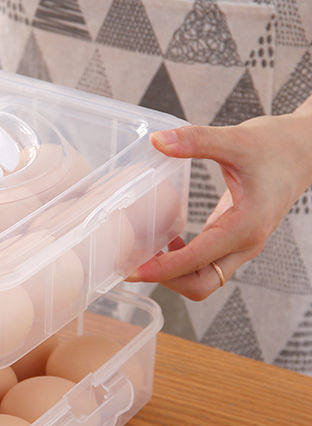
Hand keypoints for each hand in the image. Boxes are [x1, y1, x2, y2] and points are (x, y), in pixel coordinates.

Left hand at [128, 101, 311, 300]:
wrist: (305, 150)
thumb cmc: (275, 145)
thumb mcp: (236, 139)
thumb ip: (196, 140)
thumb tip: (158, 141)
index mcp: (246, 226)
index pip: (197, 261)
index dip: (161, 269)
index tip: (131, 269)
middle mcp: (245, 244)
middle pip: (200, 285)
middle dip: (165, 280)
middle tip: (131, 262)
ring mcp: (241, 246)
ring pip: (203, 279)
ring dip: (172, 274)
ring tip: (142, 253)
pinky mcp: (235, 240)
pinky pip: (205, 265)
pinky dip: (181, 262)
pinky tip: (164, 240)